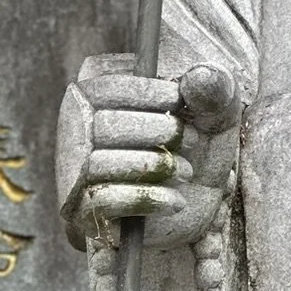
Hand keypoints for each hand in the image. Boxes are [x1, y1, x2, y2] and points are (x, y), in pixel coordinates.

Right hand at [59, 57, 240, 246]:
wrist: (194, 208)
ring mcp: (75, 172)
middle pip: (102, 125)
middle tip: (192, 140)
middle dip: (156, 131)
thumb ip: (215, 89)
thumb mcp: (215, 115)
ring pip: (100, 164)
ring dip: (154, 166)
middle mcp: (75, 131)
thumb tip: (198, 78)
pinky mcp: (83, 211)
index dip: (145, 91)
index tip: (181, 100)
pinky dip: (146, 199)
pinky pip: (103, 201)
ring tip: (187, 172)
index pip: (104, 86)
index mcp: (95, 95)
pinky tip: (176, 201)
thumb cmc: (198, 148)